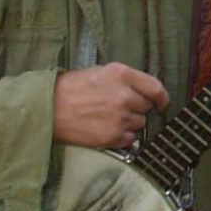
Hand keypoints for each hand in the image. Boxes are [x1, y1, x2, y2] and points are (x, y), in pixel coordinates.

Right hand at [53, 62, 167, 148]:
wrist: (48, 109)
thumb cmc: (70, 89)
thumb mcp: (100, 72)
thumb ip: (125, 80)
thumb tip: (143, 91)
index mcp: (122, 75)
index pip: (156, 88)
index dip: (161, 98)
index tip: (161, 103)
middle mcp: (124, 96)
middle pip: (146, 107)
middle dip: (136, 109)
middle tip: (118, 108)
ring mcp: (119, 118)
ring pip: (139, 124)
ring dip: (129, 123)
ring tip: (108, 118)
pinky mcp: (112, 136)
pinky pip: (130, 139)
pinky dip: (122, 137)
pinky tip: (106, 129)